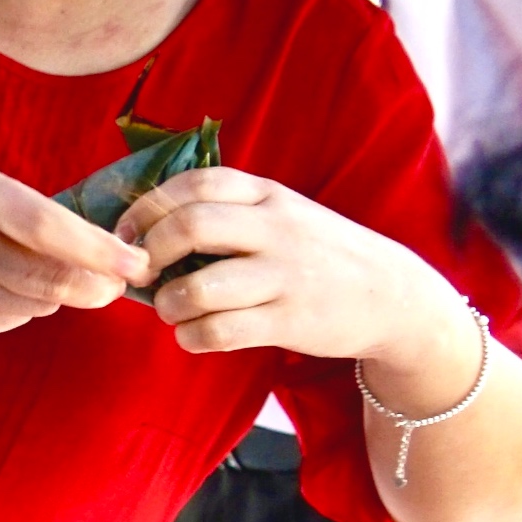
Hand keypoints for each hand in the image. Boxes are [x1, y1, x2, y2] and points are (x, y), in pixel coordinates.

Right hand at [0, 163, 143, 333]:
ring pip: (36, 306)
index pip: (46, 229)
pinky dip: (24, 305)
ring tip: (52, 271)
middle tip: (119, 280)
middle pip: (48, 280)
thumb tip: (106, 254)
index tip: (137, 262)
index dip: (98, 250)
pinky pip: (9, 319)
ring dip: (59, 294)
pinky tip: (6, 282)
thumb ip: (36, 214)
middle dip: (97, 286)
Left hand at [115, 167, 459, 371]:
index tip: (127, 232)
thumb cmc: (319, 255)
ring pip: (197, 288)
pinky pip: (220, 331)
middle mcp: (276, 230)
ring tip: (170, 309)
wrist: (395, 297)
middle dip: (149, 251)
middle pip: (189, 227)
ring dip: (167, 303)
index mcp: (269, 196)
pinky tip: (192, 335)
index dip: (148, 206)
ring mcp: (284, 276)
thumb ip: (230, 210)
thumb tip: (147, 224)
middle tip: (142, 272)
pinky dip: (191, 337)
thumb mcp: (284, 214)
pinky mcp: (289, 321)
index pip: (195, 184)